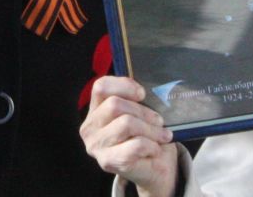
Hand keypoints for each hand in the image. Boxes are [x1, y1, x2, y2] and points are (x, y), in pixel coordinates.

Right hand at [79, 77, 177, 196]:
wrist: (153, 168)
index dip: (124, 85)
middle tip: (159, 121)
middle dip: (143, 112)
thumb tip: (148, 93)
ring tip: (162, 135)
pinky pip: (136, 145)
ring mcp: (96, 147)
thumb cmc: (145, 136)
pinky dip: (152, 145)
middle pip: (114, 105)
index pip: (100, 87)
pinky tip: (155, 149)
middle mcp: (89, 128)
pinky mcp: (108, 162)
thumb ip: (136, 100)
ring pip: (126, 123)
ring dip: (151, 129)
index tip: (142, 94)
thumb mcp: (138, 113)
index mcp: (94, 111)